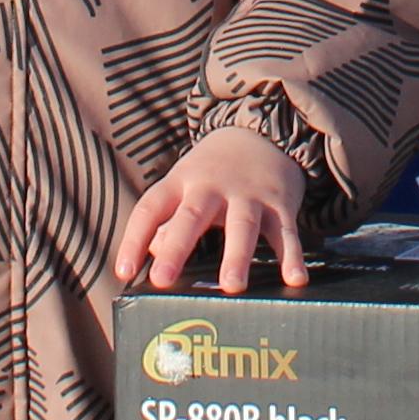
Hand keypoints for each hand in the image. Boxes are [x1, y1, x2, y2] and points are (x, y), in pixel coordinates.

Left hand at [117, 121, 319, 295]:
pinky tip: (295, 280)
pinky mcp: (279, 204)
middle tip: (162, 280)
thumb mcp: (183, 187)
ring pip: (242, 226)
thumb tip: (154, 252)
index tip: (123, 271)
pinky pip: (286, 233)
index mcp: (181, 182)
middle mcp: (212, 187)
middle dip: (176, 248)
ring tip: (232, 287)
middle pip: (192, 216)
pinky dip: (292, 256)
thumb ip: (167, 222)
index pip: (151, 208)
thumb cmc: (213, 174)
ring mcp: (248, 195)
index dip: (134, 238)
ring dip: (237, 256)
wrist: (264, 132)